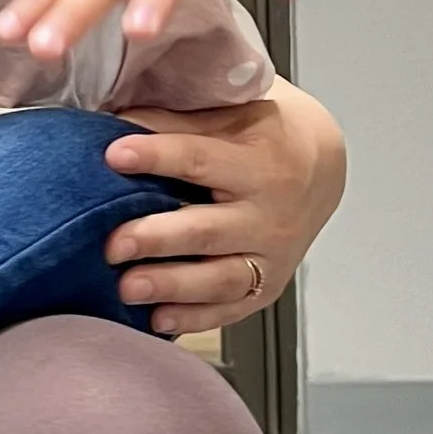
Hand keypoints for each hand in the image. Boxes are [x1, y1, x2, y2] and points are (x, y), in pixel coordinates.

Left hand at [98, 79, 347, 335]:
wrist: (320, 168)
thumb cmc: (262, 134)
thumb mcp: (230, 114)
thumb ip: (176, 121)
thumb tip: (113, 122)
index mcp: (259, 163)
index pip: (201, 159)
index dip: (157, 156)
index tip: (114, 154)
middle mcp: (268, 215)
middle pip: (208, 231)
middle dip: (158, 240)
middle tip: (113, 245)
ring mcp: (270, 257)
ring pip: (219, 279)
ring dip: (171, 286)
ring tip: (127, 288)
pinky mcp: (266, 287)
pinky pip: (228, 309)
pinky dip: (193, 318)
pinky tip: (156, 320)